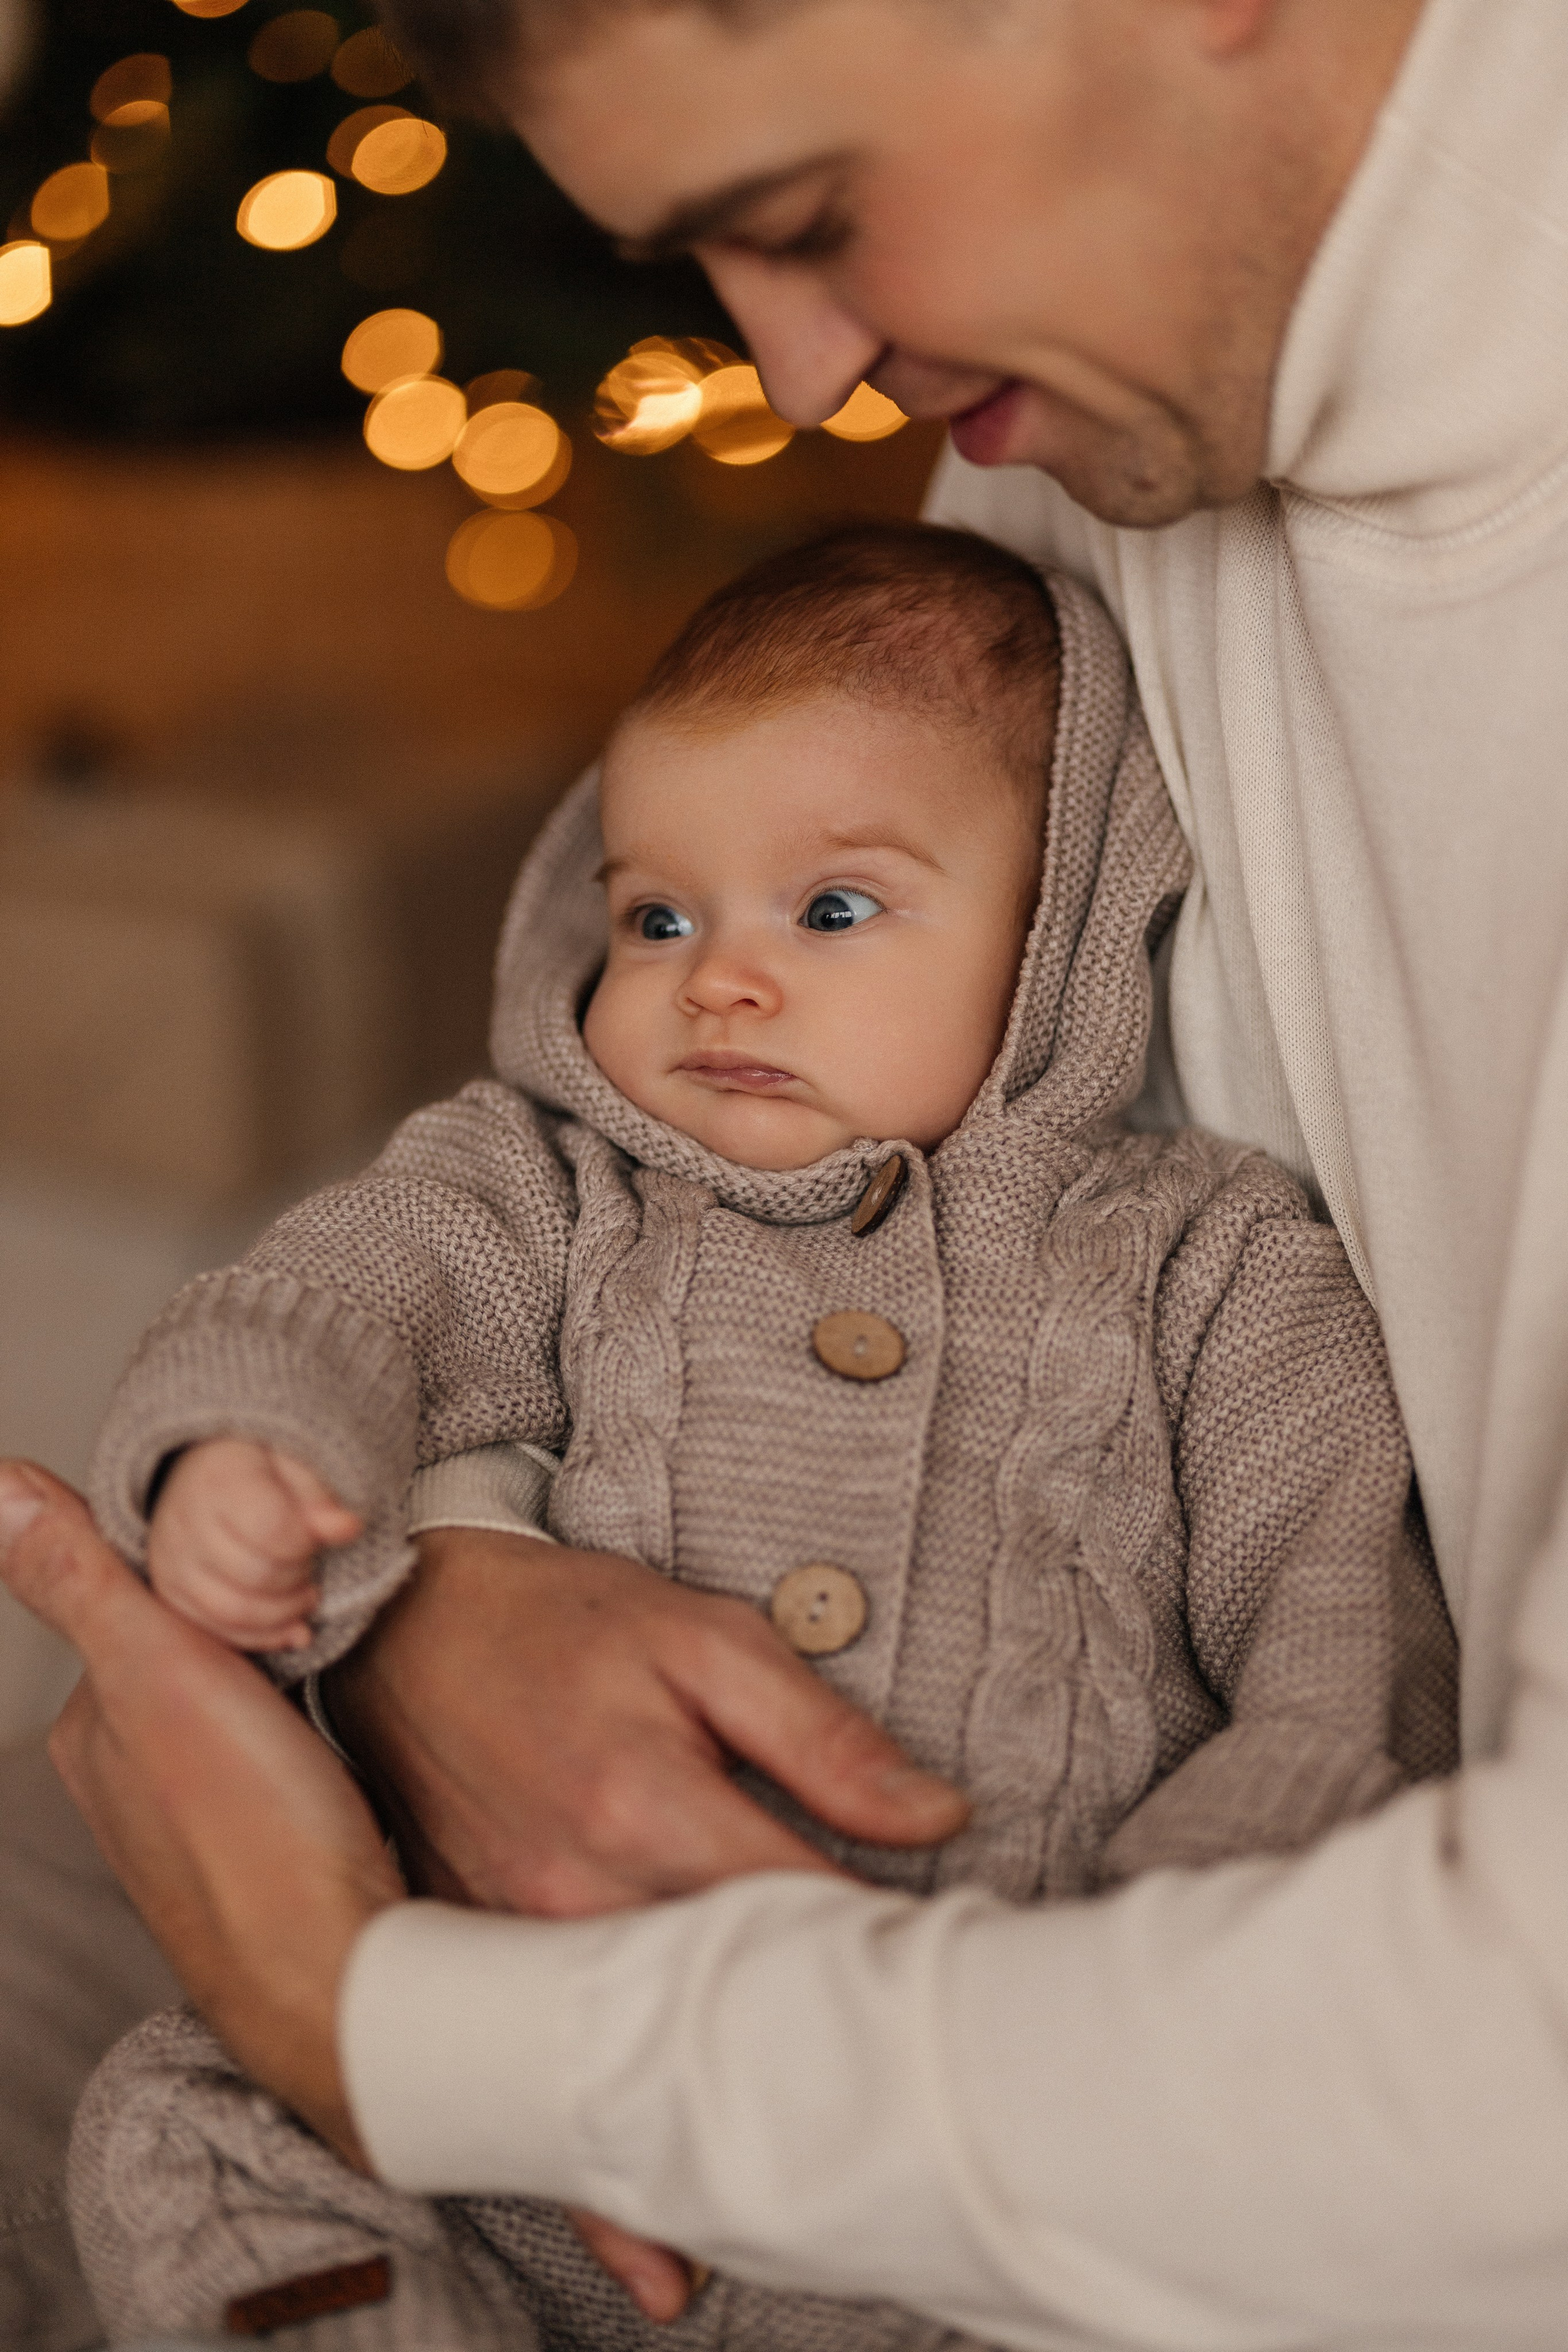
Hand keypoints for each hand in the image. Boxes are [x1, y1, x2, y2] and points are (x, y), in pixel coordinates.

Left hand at [0, 1460, 400, 2166]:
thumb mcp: (161, 1674)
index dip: (200, 1549)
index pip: (134, 1589)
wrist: (348, 1978)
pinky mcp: (264, 1832)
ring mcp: (196, 1808)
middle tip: (307, 1594)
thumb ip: (82, 1579)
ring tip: (326, 1647)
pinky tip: (334, 1712)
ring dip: (278, 1654)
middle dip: (243, 1603)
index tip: (260, 1539)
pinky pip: (275, 1734)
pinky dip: (303, 1706)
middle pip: (187, 1637)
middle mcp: (128, 1771)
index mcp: (93, 1724)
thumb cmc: (257, 1834)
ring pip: (234, 1685)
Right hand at [149, 1438, 362, 1651]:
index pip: (271, 1529)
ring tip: (305, 1595)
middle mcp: (184, 1522)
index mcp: (218, 1479)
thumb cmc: (258, 1472)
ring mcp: (170, 1562)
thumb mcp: (294, 1470)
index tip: (314, 1536)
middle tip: (311, 1564)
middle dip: (298, 1577)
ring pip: (234, 1612)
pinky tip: (290, 1627)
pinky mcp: (169, 1592)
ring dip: (284, 1613)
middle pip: (256, 1575)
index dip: (305, 1543)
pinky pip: (216, 1631)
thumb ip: (320, 1501)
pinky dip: (261, 1637)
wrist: (202, 1478)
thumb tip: (350, 1528)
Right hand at [326, 1526, 968, 2321]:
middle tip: (918, 2102)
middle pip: (728, 2016)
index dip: (888, 1956)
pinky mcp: (471, 1976)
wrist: (397, 1626)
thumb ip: (821, 1736)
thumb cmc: (560, 1624)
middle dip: (826, 2062)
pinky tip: (661, 2269)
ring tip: (828, 2194)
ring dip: (730, 2137)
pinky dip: (603, 2189)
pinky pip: (541, 2097)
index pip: (805, 1915)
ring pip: (639, 2077)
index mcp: (647, 1802)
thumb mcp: (703, 1639)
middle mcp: (576, 1896)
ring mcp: (513, 1952)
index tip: (951, 1989)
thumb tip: (938, 1818)